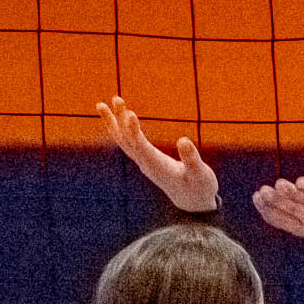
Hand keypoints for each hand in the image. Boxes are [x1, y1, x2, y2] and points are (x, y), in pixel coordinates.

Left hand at [96, 95, 218, 214]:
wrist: (193, 204)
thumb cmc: (200, 189)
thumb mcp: (201, 175)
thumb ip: (192, 159)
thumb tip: (183, 140)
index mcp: (158, 166)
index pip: (141, 147)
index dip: (133, 131)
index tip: (129, 114)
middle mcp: (146, 164)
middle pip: (127, 141)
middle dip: (119, 120)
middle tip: (116, 99)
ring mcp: (144, 162)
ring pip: (123, 141)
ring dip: (114, 122)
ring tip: (102, 105)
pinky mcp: (146, 159)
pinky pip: (128, 142)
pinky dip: (121, 129)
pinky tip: (118, 117)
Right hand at [252, 175, 303, 234]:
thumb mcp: (302, 210)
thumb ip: (285, 204)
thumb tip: (260, 196)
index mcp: (301, 227)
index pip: (280, 220)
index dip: (266, 209)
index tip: (256, 196)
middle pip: (291, 209)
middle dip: (276, 200)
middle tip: (263, 191)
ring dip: (290, 193)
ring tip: (279, 185)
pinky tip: (299, 182)